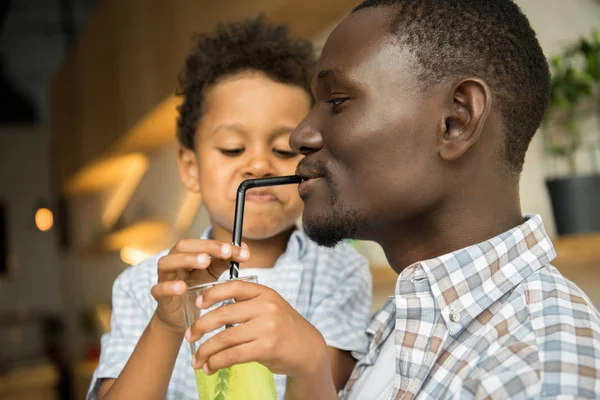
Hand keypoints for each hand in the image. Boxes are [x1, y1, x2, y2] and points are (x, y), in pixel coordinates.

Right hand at [150, 239, 248, 334]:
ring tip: (204, 262)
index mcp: (187, 253)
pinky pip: (158, 288)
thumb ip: (226, 261)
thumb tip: (245, 249)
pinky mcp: (159, 295)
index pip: (200, 242)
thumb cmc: (197, 289)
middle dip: (205, 247)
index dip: (218, 244)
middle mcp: (174, 261)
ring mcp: (164, 277)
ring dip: (186, 260)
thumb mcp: (214, 273)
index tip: (236, 251)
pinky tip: (181, 287)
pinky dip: (169, 286)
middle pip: (183, 246)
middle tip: (224, 252)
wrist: (181, 316)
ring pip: (167, 262)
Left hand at [186, 280, 330, 380]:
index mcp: (265, 293)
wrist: (307, 349)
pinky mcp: (266, 348)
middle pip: (224, 314)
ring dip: (206, 350)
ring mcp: (267, 328)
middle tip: (189, 337)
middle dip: (201, 327)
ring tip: (197, 360)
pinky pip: (233, 354)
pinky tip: (210, 367)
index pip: (233, 286)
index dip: (212, 293)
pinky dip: (217, 362)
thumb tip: (211, 311)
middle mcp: (266, 307)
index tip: (198, 303)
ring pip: (225, 338)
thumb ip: (247, 304)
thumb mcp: (270, 307)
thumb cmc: (283, 328)